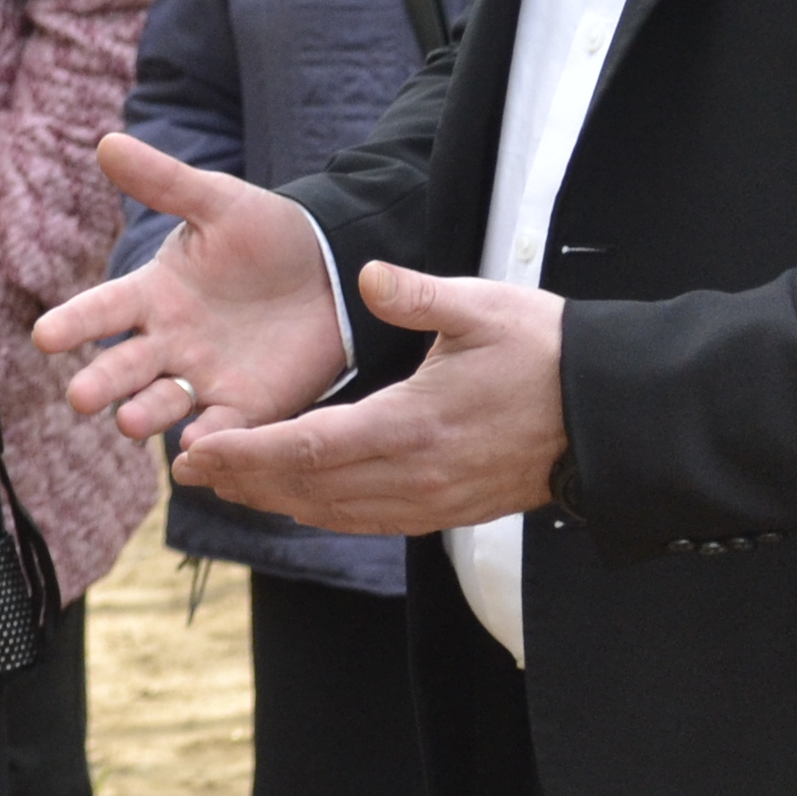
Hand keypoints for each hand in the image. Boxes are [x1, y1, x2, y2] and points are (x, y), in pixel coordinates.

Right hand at [31, 134, 353, 444]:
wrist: (334, 270)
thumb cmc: (268, 233)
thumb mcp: (217, 202)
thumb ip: (164, 182)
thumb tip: (108, 141)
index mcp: (152, 295)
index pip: (102, 310)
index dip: (75, 323)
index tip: (45, 337)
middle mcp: (167, 342)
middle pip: (123, 366)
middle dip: (101, 382)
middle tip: (82, 397)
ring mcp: (203, 377)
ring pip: (162, 401)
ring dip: (144, 413)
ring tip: (129, 421)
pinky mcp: (246, 405)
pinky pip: (221, 427)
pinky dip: (208, 439)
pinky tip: (197, 447)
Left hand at [166, 264, 566, 533]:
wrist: (611, 415)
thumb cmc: (548, 353)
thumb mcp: (484, 308)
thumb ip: (417, 295)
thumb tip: (365, 276)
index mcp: (412, 426)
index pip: (306, 449)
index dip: (245, 454)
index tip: (196, 448)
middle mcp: (413, 476)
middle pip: (306, 490)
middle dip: (241, 481)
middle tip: (185, 469)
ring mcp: (430, 502)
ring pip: (331, 511)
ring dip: (273, 499)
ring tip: (223, 482)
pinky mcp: (445, 511)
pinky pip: (366, 519)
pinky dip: (319, 509)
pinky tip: (292, 496)